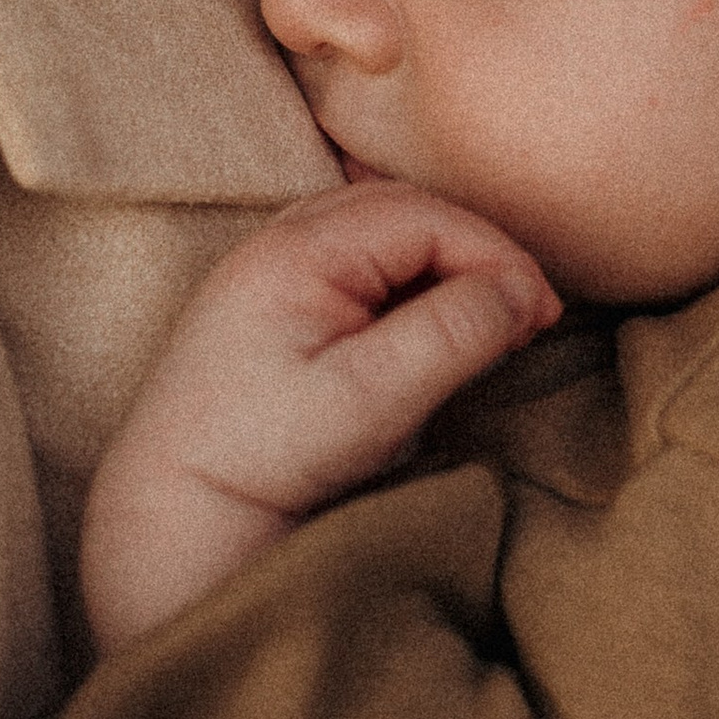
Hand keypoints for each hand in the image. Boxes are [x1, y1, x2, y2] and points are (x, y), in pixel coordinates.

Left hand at [79, 180, 559, 652]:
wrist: (177, 507)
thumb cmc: (263, 458)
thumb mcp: (366, 403)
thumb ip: (447, 338)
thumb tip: (520, 293)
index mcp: (297, 251)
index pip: (426, 217)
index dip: (497, 257)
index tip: (541, 316)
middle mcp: (279, 240)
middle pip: (408, 211)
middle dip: (480, 254)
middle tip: (530, 316)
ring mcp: (273, 266)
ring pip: (387, 232)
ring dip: (448, 264)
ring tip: (492, 322)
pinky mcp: (277, 301)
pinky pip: (362, 261)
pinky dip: (414, 281)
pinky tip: (438, 326)